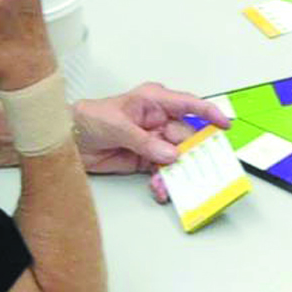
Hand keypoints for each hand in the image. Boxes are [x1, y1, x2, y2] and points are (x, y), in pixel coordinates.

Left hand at [74, 82, 229, 173]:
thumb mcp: (117, 126)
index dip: (209, 113)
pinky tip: (160, 189)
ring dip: (176, 172)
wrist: (66, 139)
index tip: (225, 125)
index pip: (189, 105)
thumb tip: (171, 154)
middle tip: (197, 167)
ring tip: (170, 184)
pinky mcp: (146, 160)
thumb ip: (144, 141)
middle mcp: (158, 121)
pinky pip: (163, 172)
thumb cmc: (88, 118)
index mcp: (154, 102)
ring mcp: (154, 141)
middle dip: (192, 154)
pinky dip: (163, 182)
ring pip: (177, 158)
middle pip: (187, 138)